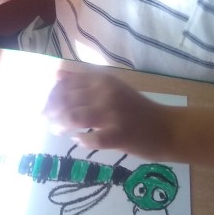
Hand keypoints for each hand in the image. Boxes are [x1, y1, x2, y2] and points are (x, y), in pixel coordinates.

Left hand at [43, 69, 172, 159]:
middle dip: (51, 112)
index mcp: (103, 80)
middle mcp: (106, 94)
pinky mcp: (120, 136)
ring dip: (60, 125)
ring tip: (57, 130)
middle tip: (46, 121)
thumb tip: (56, 74)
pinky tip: (79, 140)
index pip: (65, 84)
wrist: (168, 129)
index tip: (45, 105)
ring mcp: (113, 115)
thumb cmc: (136, 109)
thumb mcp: (111, 88)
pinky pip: (91, 139)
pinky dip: (81, 140)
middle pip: (66, 101)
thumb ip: (84, 81)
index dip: (50, 96)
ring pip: (74, 117)